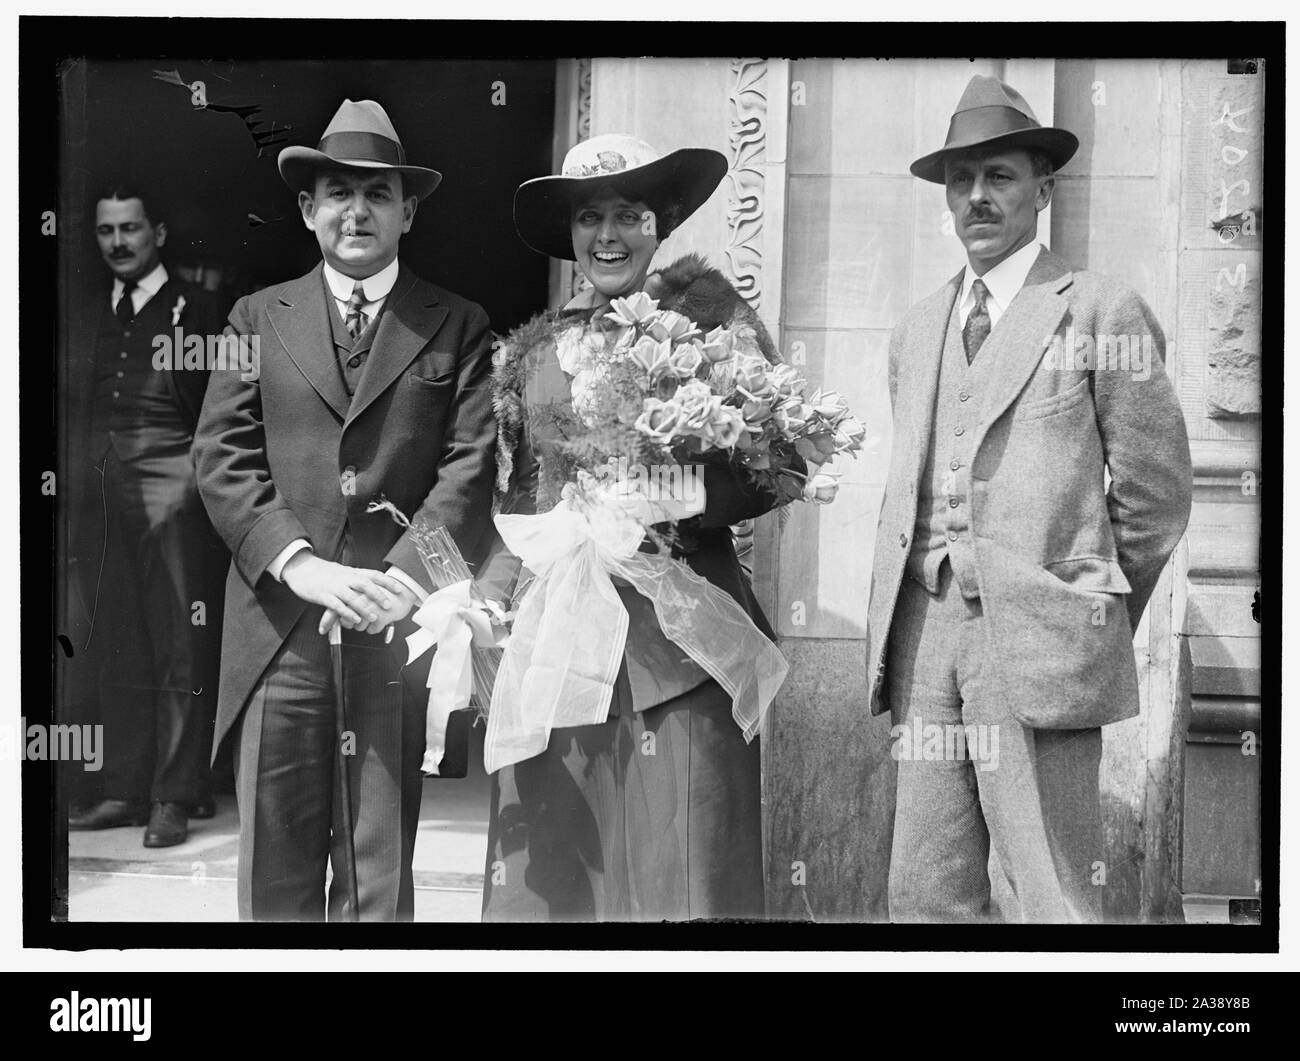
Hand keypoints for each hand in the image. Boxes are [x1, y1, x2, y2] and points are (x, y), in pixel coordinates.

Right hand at [280, 553, 407, 634]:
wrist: (300, 568)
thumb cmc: (323, 572)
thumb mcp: (343, 572)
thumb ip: (356, 578)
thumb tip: (373, 582)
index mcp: (351, 572)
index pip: (373, 575)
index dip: (388, 582)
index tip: (400, 589)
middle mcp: (345, 578)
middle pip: (365, 584)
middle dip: (378, 595)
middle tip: (388, 605)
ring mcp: (334, 587)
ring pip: (352, 597)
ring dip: (364, 607)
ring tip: (374, 617)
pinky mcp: (323, 596)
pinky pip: (336, 605)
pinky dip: (346, 613)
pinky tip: (354, 620)